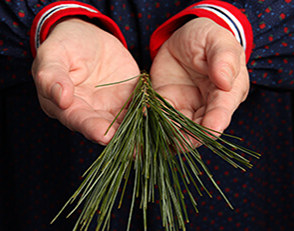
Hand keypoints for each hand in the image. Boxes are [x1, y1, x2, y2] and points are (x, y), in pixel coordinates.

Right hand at [32, 18, 139, 144]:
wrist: (89, 37)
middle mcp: (91, 112)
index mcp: (68, 106)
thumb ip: (52, 76)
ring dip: (137, 132)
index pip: (78, 120)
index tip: (103, 135)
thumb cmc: (66, 45)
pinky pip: (140, 108)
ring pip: (125, 123)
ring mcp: (112, 107)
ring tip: (149, 141)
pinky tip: (159, 120)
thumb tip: (61, 98)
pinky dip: (149, 114)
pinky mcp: (129, 99)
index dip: (91, 128)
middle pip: (105, 128)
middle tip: (133, 149)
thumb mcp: (53, 55)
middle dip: (119, 138)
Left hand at [150, 18, 248, 145]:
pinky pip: (161, 118)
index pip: (222, 110)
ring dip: (171, 136)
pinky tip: (146, 127)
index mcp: (227, 92)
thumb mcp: (217, 41)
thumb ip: (224, 59)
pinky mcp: (168, 104)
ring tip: (160, 142)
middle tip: (177, 142)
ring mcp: (187, 107)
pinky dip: (154, 123)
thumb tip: (226, 82)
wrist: (184, 39)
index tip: (210, 131)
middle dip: (191, 137)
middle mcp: (208, 106)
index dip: (216, 121)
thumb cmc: (207, 38)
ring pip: (181, 129)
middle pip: (201, 127)